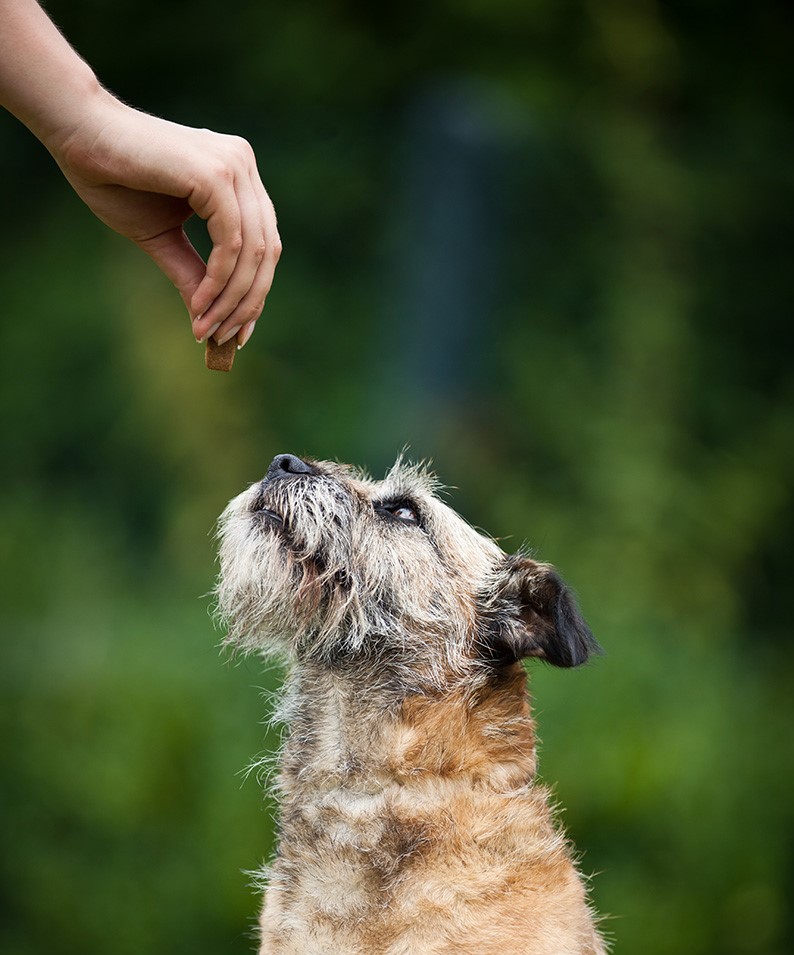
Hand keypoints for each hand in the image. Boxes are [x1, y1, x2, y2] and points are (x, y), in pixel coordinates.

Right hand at [52, 91, 280, 345]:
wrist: (77, 133)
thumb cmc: (113, 178)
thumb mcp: (161, 238)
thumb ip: (193, 272)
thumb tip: (210, 318)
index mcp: (238, 177)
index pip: (263, 244)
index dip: (255, 292)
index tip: (238, 331)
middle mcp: (243, 166)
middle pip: (267, 251)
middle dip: (248, 302)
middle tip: (226, 339)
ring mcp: (234, 166)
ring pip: (253, 252)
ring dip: (232, 299)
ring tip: (207, 328)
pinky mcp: (217, 174)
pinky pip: (232, 243)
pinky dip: (219, 280)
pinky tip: (200, 305)